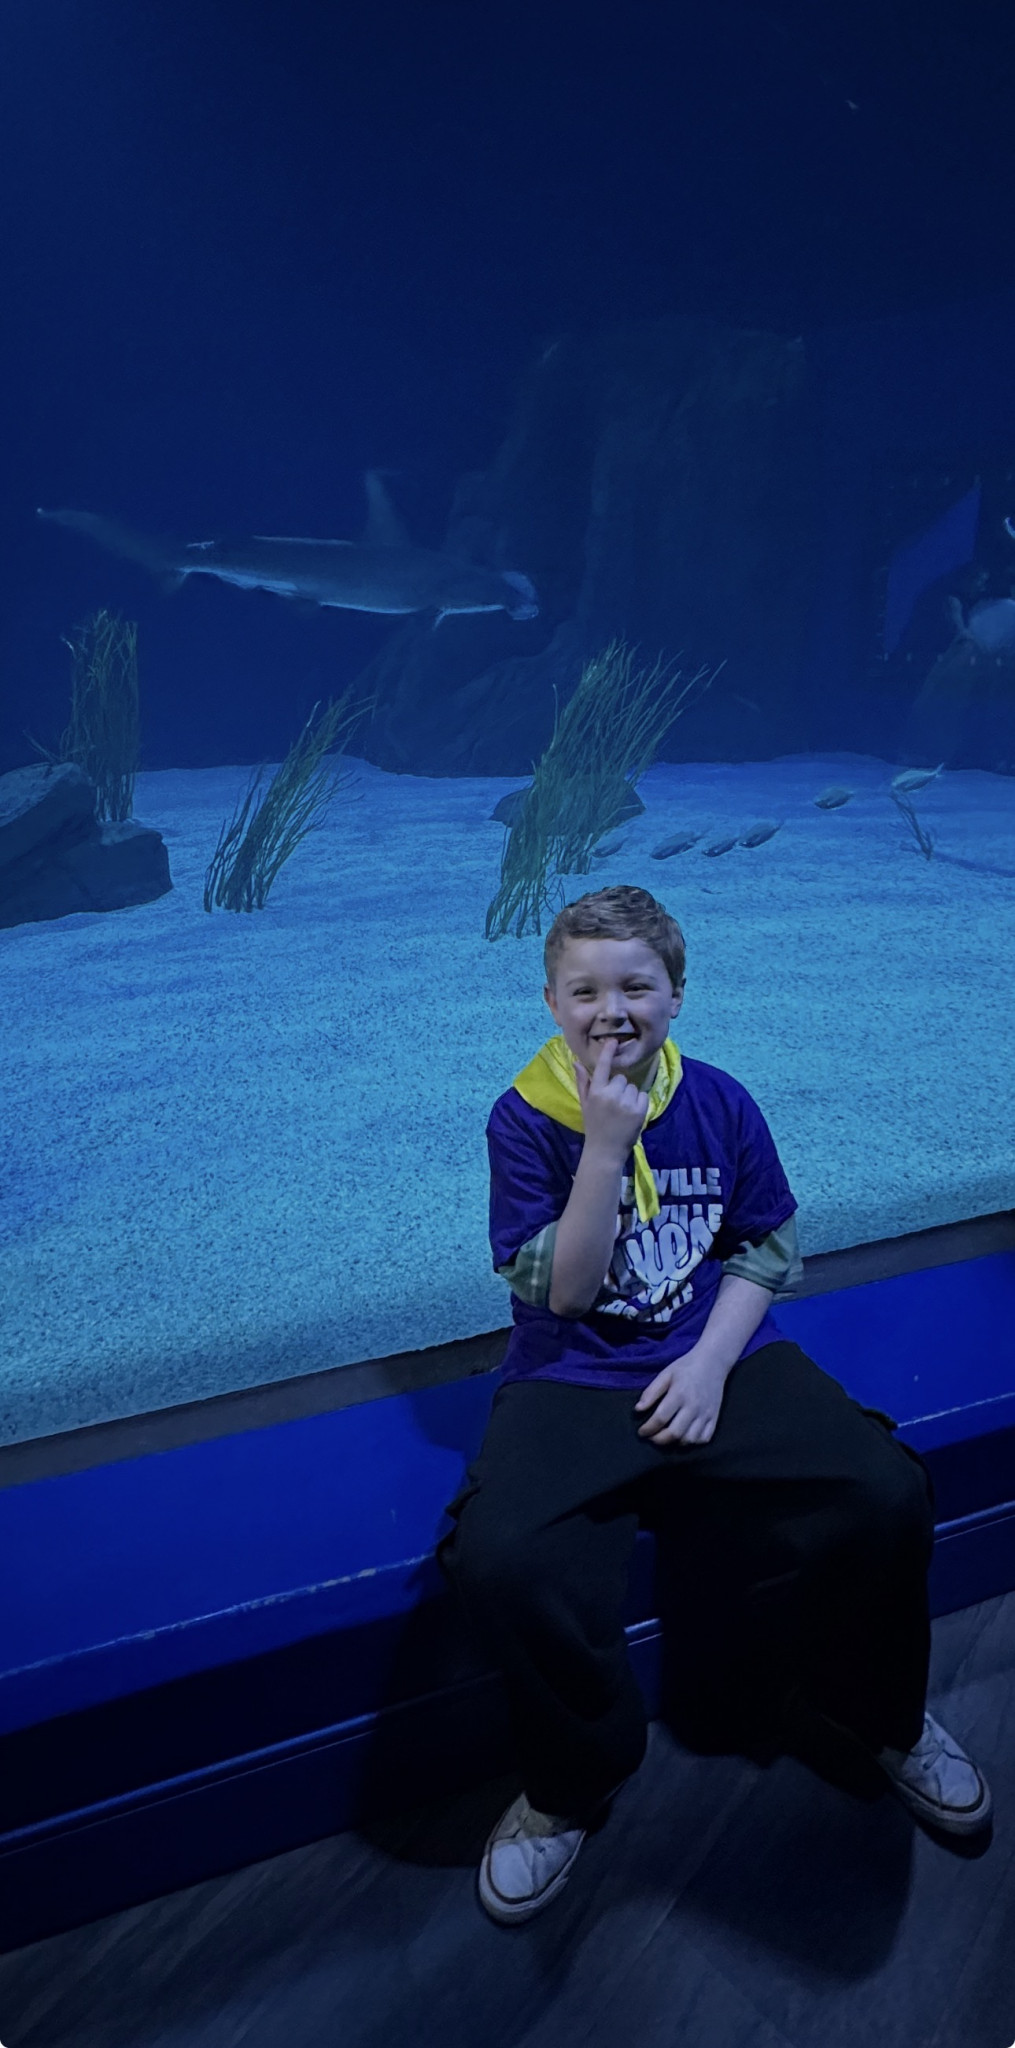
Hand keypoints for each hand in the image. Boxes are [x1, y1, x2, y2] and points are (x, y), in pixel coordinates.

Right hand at [574, 1038, 649, 1159]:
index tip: (613, 1040)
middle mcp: (611, 1094)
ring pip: (633, 1087)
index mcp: (596, 1092)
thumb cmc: (594, 1125)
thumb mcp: (585, 1103)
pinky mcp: (639, 1110)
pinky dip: (640, 1103)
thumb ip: (583, 1081)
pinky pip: (643, 1096)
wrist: (605, 1150)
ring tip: (622, 1111)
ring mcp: (626, 1102)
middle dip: (619, 1088)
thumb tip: (576, 1062)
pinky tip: (631, 1114)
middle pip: (621, 1078)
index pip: (603, 1067)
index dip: (608, 1052)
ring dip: (630, 1096)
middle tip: (613, 1105)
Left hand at [634, 1345, 727, 1447]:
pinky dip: (693, 1442)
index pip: (660, 1418)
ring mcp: (706, 1413)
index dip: (648, 1428)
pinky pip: (705, 1438)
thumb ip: (651, 1392)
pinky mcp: (715, 1417)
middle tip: (651, 1438)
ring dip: (675, 1442)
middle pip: (675, 1433)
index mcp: (679, 1394)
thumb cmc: (686, 1367)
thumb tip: (638, 1409)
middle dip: (659, 1440)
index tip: (641, 1432)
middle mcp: (693, 1406)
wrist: (713, 1362)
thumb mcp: (665, 1374)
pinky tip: (685, 1437)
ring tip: (667, 1437)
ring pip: (690, 1439)